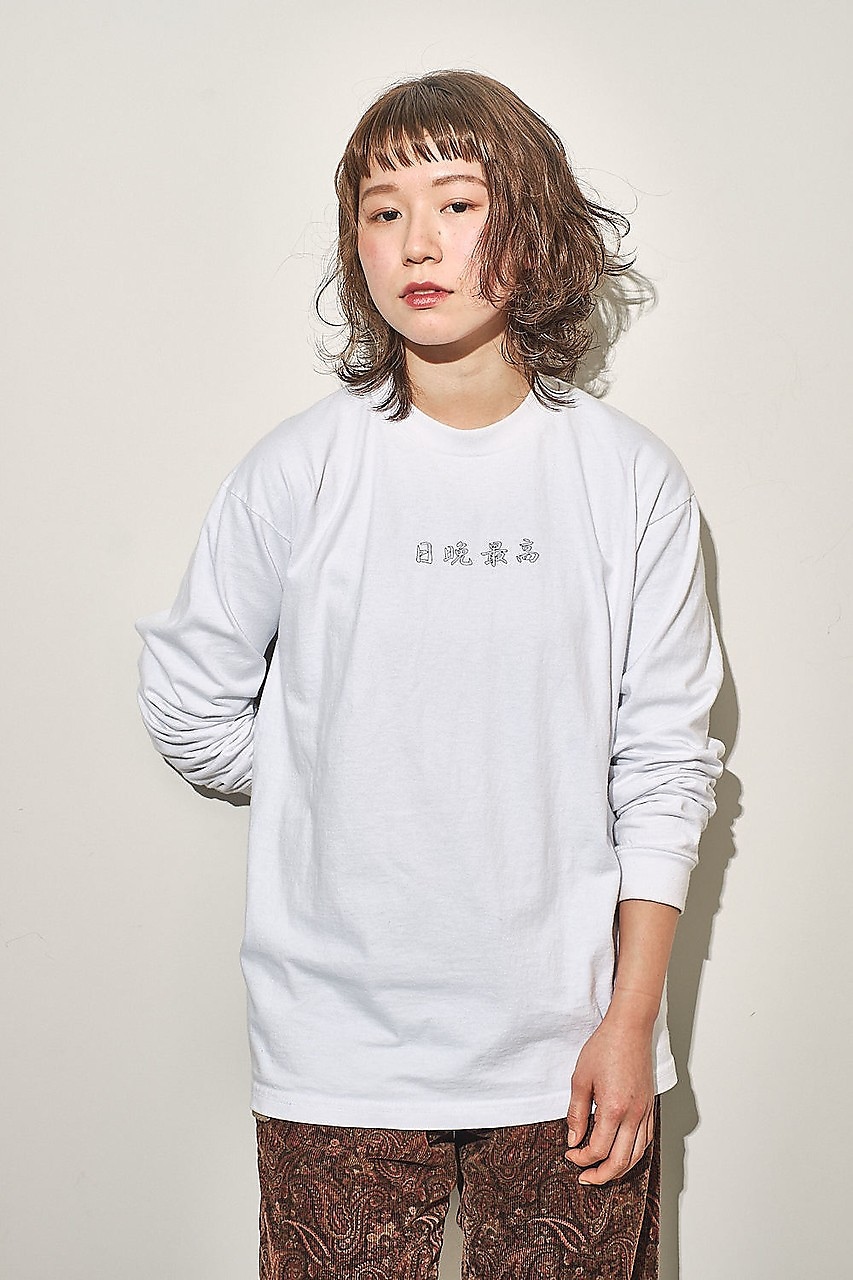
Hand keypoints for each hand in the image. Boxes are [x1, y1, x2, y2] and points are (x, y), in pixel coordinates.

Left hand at [563, 1004, 655, 1185]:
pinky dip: (634, 1155)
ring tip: (602, 1173)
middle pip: (620, 1161)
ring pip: (637, 1155)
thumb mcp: (580, 1078)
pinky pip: (646, 1141)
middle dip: (601, 1175)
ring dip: (619, 1169)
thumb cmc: (605, 1047)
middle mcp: (634, 1115)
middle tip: (585, 1177)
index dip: (582, 1158)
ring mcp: (645, 1112)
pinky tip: (623, 1154)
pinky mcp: (650, 1107)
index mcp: (614, 1108)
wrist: (630, 1028)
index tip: (570, 1154)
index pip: (598, 1149)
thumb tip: (573, 1139)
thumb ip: (576, 1113)